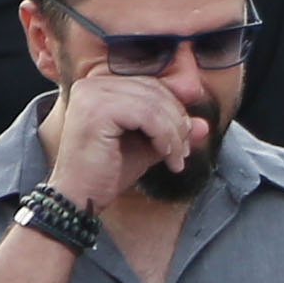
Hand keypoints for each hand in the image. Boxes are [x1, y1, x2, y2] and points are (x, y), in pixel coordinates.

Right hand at [45, 68, 206, 213]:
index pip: (151, 84)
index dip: (175, 108)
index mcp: (100, 85)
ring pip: (154, 103)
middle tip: (184, 151)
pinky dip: (164, 136)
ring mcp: (92, 94)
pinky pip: (147, 115)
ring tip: (176, 157)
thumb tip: (204, 124)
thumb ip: (172, 132)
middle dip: (178, 121)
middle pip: (155, 91)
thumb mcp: (148, 146)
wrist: (80, 198)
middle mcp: (92, 84)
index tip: (185, 138)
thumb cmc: (108, 172)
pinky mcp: (97, 110)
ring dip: (174, 133)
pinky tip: (166, 156)